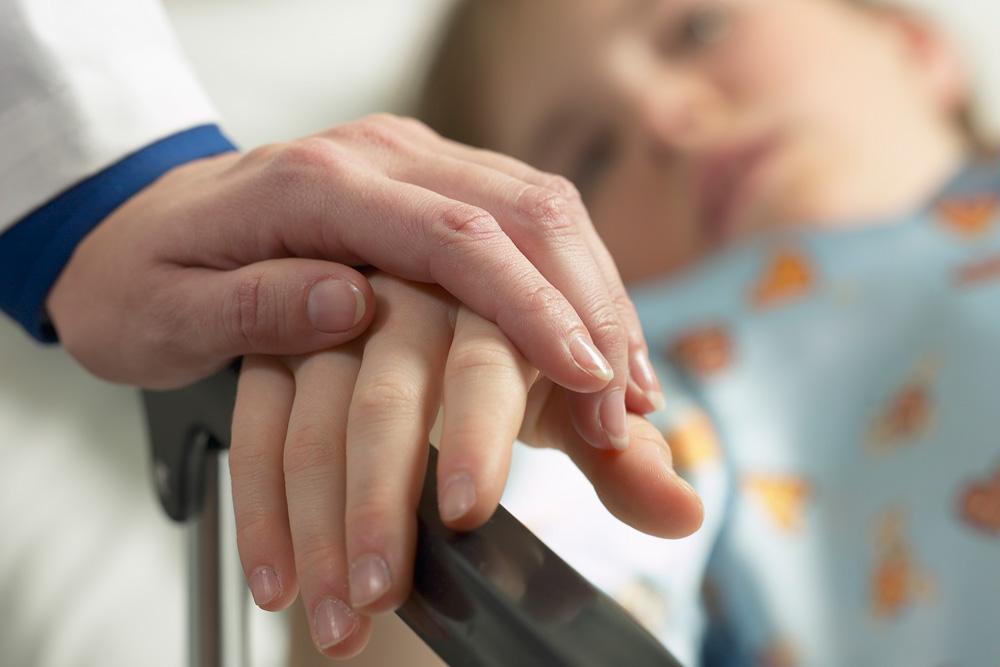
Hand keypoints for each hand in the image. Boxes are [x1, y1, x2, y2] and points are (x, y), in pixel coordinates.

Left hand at [47, 114, 662, 449]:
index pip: (455, 236)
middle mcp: (376, 156)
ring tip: (624, 382)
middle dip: (587, 305)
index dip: (531, 307)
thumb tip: (355, 306)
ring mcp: (406, 162)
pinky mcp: (422, 184)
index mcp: (315, 185)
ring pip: (536, 207)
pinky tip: (591, 337)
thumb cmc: (139, 278)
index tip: (586, 375)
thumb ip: (254, 306)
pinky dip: (566, 281)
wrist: (124, 226)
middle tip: (624, 398)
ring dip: (591, 293)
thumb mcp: (159, 313)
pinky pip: (518, 219)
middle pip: (520, 210)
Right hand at [229, 273, 700, 658]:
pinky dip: (263, 508)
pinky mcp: (276, 346)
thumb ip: (620, 454)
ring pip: (315, 419)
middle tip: (386, 585)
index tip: (466, 511)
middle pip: (391, 395)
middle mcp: (412, 293)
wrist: (423, 279)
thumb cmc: (507, 347)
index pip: (489, 357)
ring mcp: (335, 318)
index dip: (480, 431)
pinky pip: (257, 423)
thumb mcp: (562, 395)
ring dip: (321, 522)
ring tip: (340, 610)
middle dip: (385, 496)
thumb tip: (684, 511)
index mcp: (495, 295)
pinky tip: (278, 580)